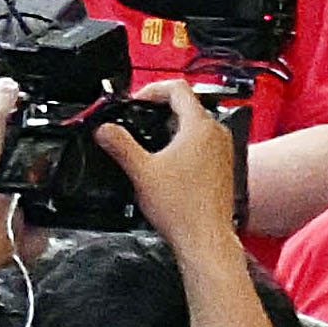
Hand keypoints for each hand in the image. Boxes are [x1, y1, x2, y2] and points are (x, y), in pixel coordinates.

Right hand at [96, 80, 240, 250]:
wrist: (205, 238)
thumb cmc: (183, 209)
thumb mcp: (141, 171)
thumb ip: (120, 145)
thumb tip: (104, 130)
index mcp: (199, 127)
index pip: (177, 88)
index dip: (152, 89)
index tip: (136, 101)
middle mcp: (216, 134)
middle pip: (187, 104)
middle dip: (160, 109)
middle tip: (139, 121)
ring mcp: (223, 150)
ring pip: (196, 124)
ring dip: (172, 127)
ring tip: (151, 143)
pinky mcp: (223, 167)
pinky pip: (203, 143)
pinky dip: (184, 144)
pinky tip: (168, 164)